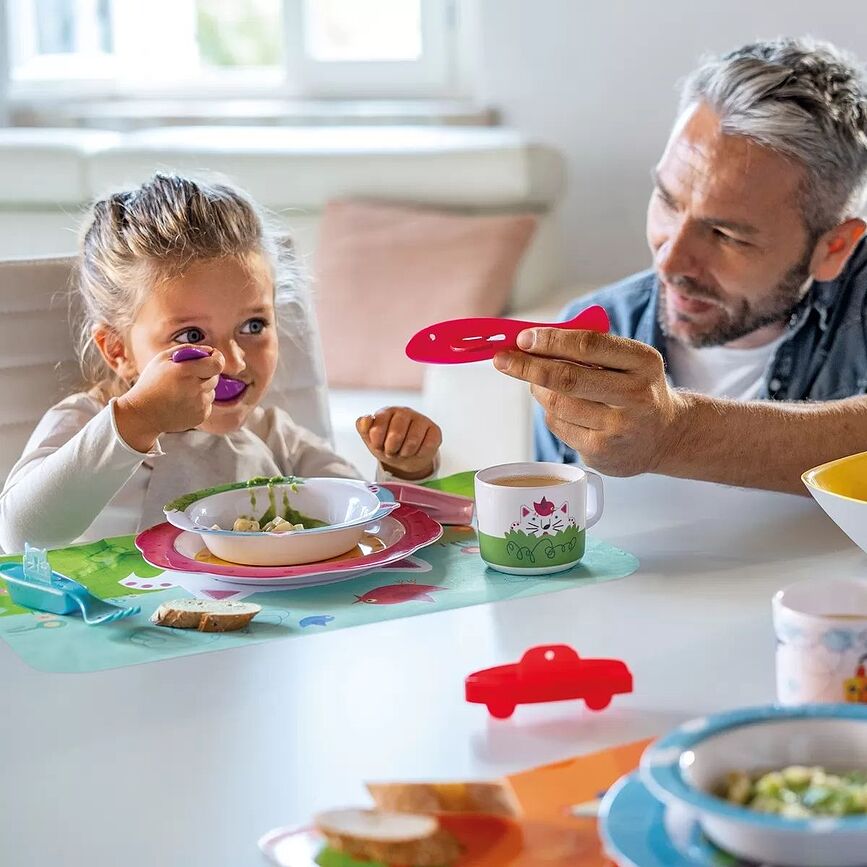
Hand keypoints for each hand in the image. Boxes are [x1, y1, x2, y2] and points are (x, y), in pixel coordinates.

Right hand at [114, 345, 224, 451]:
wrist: (142, 414)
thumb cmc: (151, 383)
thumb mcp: (162, 359)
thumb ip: (187, 350)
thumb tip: (209, 351)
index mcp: (185, 371)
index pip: (217, 364)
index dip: (217, 358)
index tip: (213, 356)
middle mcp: (194, 388)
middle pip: (215, 377)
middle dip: (206, 373)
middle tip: (190, 375)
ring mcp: (199, 404)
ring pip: (211, 391)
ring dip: (201, 389)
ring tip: (182, 391)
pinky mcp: (201, 416)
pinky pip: (207, 404)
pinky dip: (199, 401)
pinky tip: (182, 402)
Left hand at [356, 407, 441, 479]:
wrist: (407, 458)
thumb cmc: (388, 445)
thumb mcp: (372, 440)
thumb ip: (363, 429)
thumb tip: (365, 419)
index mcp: (387, 412)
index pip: (378, 427)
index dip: (377, 442)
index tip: (378, 446)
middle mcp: (404, 411)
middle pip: (396, 435)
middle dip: (391, 449)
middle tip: (392, 451)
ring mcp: (421, 419)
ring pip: (412, 441)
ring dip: (405, 453)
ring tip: (403, 452)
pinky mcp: (434, 430)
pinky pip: (427, 446)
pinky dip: (419, 454)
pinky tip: (417, 451)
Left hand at [493, 328, 687, 476]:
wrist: (664, 436)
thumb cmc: (634, 388)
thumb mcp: (628, 360)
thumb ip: (588, 348)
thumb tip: (530, 342)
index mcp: (643, 362)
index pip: (588, 345)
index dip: (550, 340)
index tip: (522, 338)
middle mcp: (635, 396)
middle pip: (566, 378)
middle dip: (527, 366)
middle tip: (502, 358)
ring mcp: (618, 428)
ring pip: (557, 404)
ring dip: (538, 389)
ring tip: (538, 381)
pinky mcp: (601, 452)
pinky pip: (558, 426)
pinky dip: (550, 412)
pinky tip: (563, 408)